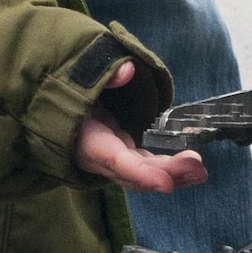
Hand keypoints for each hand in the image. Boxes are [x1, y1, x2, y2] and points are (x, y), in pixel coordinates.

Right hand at [73, 61, 208, 191]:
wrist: (51, 103)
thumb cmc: (65, 89)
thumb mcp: (76, 77)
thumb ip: (102, 74)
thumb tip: (127, 69)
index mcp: (84, 138)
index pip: (113, 160)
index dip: (138, 173)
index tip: (164, 183)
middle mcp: (97, 156)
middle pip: (132, 172)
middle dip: (166, 174)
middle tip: (197, 167)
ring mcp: (111, 158)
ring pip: (141, 173)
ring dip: (172, 174)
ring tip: (200, 171)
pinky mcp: (122, 154)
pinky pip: (145, 166)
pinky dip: (168, 168)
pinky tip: (191, 167)